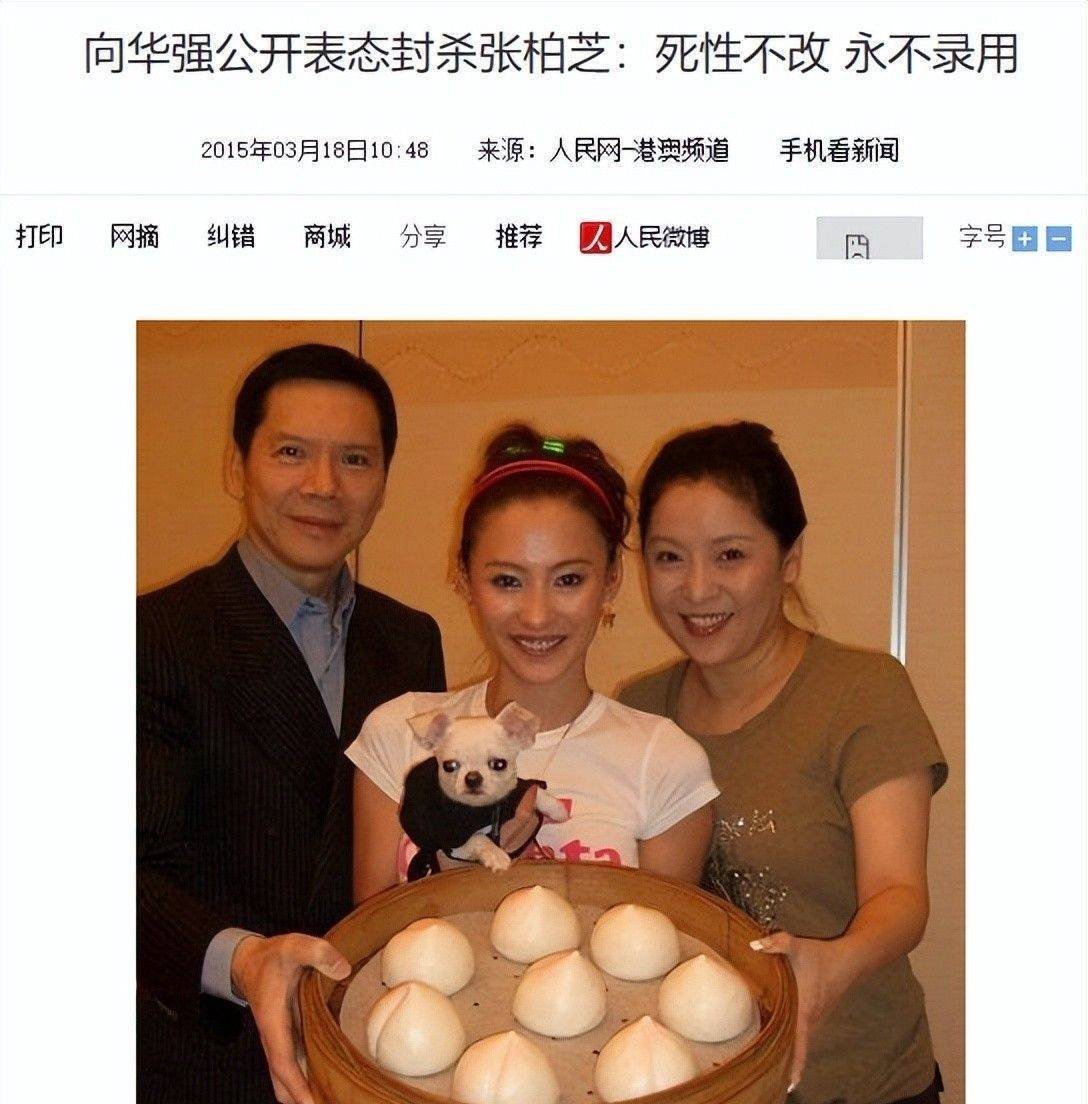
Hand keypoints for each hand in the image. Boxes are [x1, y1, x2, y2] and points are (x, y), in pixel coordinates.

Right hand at [231, 933, 350, 1103]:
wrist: (250, 961)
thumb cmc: (273, 956)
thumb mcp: (294, 946)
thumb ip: (318, 952)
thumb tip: (343, 970)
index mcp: (273, 1022)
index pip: (283, 1062)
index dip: (297, 1085)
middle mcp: (274, 1038)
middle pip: (283, 1082)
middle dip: (302, 1099)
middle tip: (332, 1103)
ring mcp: (279, 1040)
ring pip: (287, 1078)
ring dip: (306, 1091)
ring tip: (335, 1097)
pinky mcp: (286, 1037)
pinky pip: (294, 1066)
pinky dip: (307, 1078)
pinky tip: (330, 1078)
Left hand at [750, 932, 851, 1092]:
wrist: (849, 959)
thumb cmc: (822, 956)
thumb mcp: (797, 946)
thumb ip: (775, 943)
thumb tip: (753, 945)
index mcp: (804, 1011)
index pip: (799, 1046)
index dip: (795, 1066)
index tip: (790, 1086)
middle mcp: (812, 1019)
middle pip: (797, 1047)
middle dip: (786, 1061)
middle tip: (769, 1075)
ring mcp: (817, 1017)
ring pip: (801, 1039)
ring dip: (790, 1049)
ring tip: (772, 1059)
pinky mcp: (818, 1011)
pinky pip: (804, 1030)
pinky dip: (794, 1037)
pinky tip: (783, 1033)